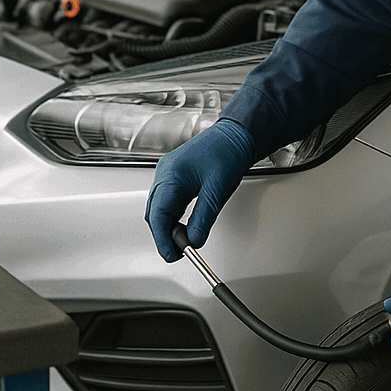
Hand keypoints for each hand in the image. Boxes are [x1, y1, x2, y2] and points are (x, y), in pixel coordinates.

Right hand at [145, 118, 256, 261]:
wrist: (236, 135)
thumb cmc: (228, 153)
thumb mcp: (217, 190)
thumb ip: (203, 218)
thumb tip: (194, 241)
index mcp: (171, 175)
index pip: (158, 216)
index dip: (163, 240)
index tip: (173, 255)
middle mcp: (165, 174)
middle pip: (154, 214)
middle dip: (164, 235)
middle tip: (181, 251)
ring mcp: (168, 174)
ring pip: (159, 209)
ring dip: (168, 226)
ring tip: (184, 240)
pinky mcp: (175, 176)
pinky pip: (168, 202)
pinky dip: (173, 217)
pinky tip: (184, 225)